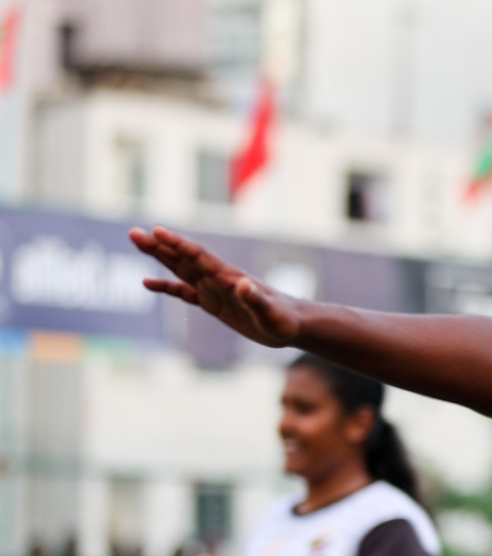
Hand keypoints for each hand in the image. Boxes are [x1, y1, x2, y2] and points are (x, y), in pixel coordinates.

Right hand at [129, 226, 304, 347]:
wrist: (293, 325)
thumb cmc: (284, 319)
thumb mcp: (270, 313)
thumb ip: (256, 299)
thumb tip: (242, 284)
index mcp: (229, 278)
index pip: (199, 257)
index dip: (178, 244)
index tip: (157, 231)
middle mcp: (219, 279)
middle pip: (184, 258)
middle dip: (159, 246)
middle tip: (133, 232)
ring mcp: (215, 290)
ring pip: (181, 269)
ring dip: (160, 257)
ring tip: (137, 242)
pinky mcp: (215, 303)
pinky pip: (186, 292)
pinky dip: (167, 286)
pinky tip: (148, 282)